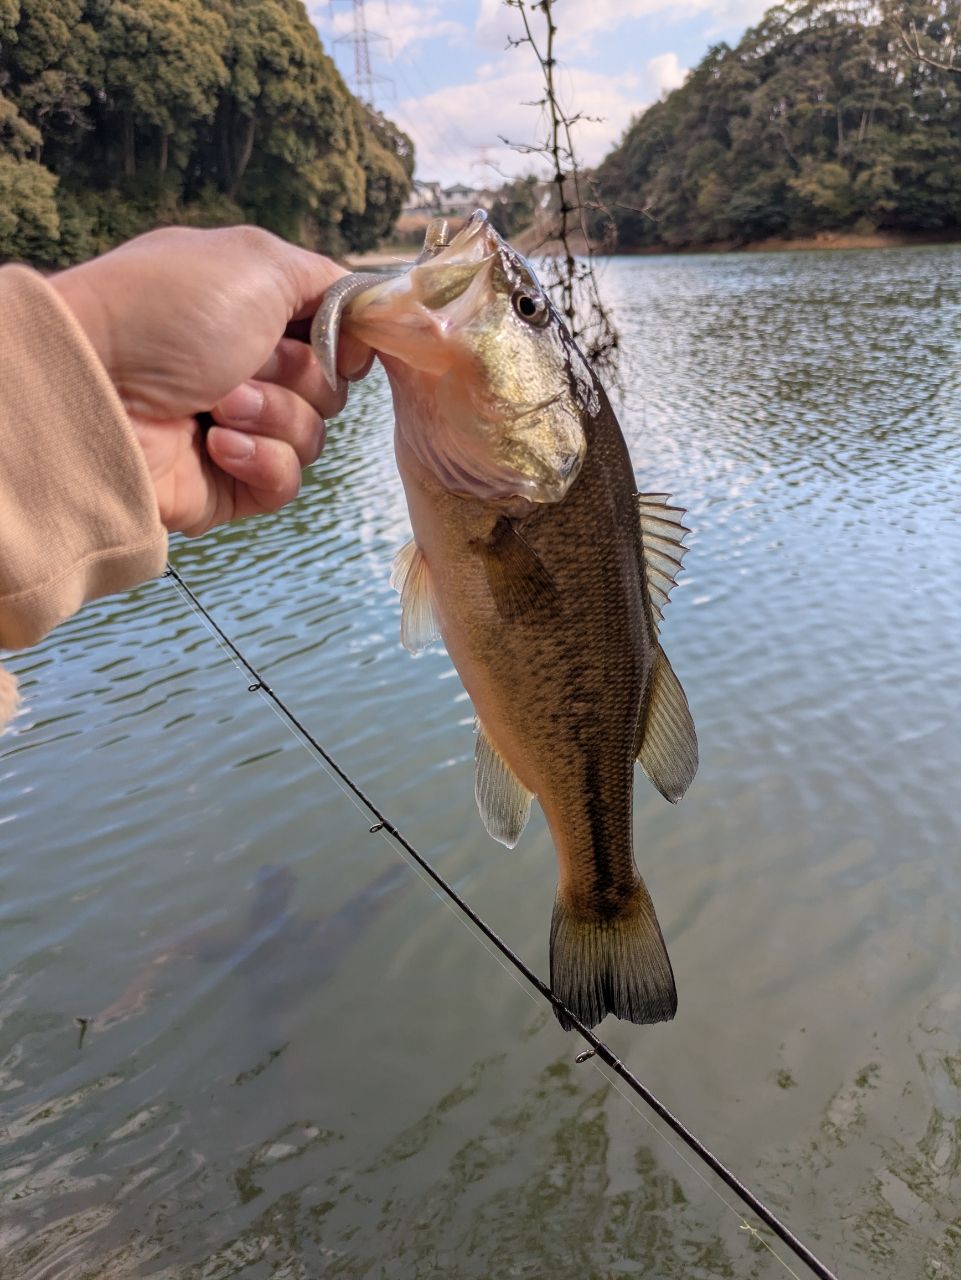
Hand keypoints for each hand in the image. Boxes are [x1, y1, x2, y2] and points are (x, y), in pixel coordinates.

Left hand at [52, 226, 371, 536]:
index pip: (334, 334)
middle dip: (299, 376)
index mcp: (254, 312)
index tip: (336, 338)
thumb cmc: (165, 312)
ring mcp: (240, 428)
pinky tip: (215, 443)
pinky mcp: (231, 485)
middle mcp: (248, 368)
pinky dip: (260, 459)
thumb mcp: (259, 261)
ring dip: (273, 415)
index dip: (343, 340)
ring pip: (314, 436)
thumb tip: (364, 321)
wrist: (95, 387)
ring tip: (217, 404)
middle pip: (332, 389)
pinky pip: (287, 482)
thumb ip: (328, 282)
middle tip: (243, 364)